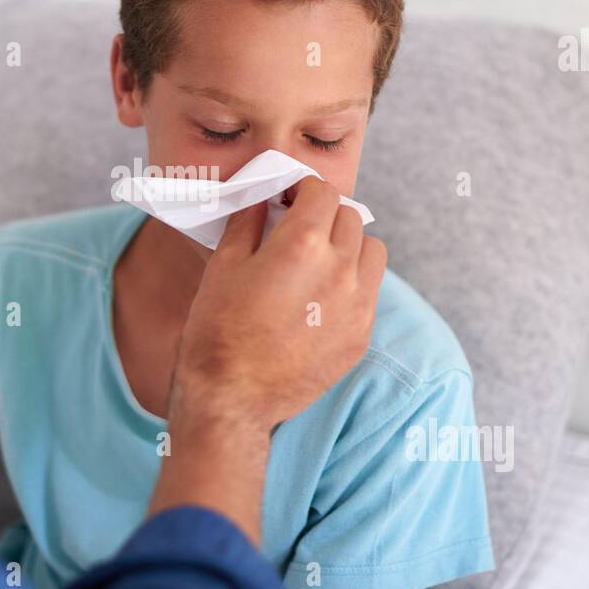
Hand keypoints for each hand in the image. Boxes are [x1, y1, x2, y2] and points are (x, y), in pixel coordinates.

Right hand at [170, 176, 386, 434]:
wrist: (232, 399)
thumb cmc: (217, 331)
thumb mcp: (223, 266)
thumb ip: (248, 223)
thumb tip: (261, 199)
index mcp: (302, 246)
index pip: (322, 192)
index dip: (302, 189)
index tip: (288, 199)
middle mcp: (339, 270)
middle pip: (349, 217)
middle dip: (324, 215)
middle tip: (298, 228)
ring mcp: (356, 306)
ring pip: (371, 251)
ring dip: (348, 245)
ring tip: (318, 260)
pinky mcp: (361, 336)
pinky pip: (369, 291)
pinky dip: (352, 283)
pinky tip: (321, 297)